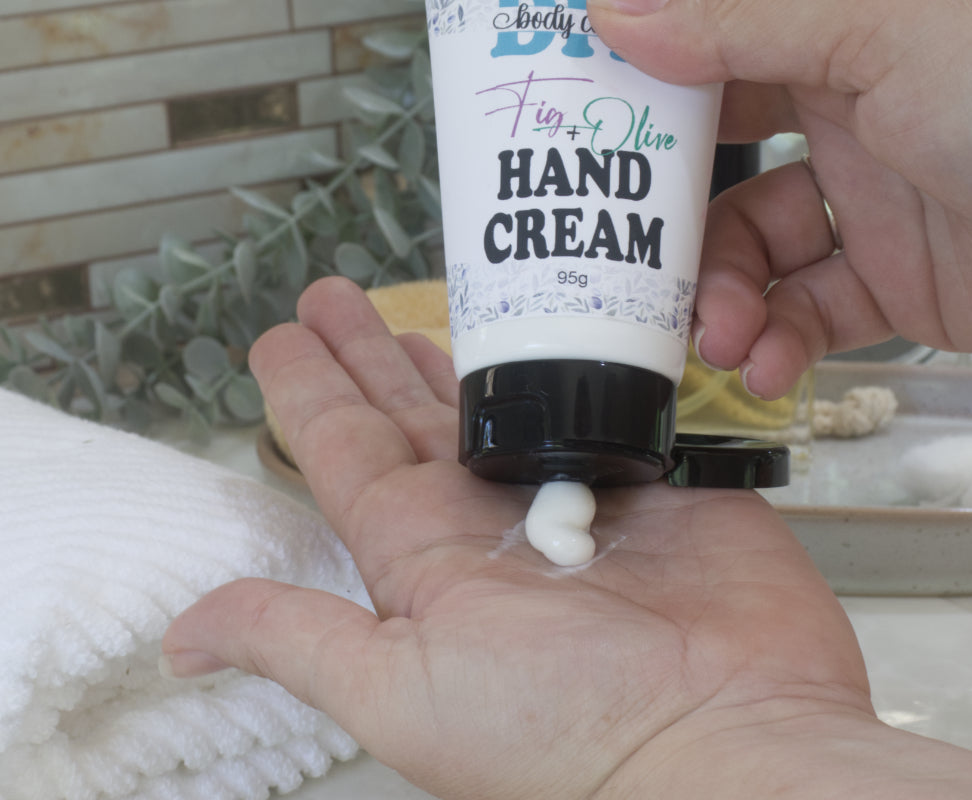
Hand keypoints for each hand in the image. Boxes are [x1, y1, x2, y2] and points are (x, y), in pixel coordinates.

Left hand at [163, 277, 899, 798]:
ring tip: (416, 303)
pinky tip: (547, 317)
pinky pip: (599, 389)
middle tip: (333, 294)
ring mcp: (573, 482)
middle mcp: (490, 514)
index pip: (347, 449)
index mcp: (426, 556)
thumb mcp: (404, 691)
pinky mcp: (649, 462)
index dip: (311, 389)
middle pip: (409, 411)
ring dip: (455, 348)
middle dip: (368, 351)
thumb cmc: (564, 729)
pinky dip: (572, 350)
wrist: (729, 735)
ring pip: (494, 395)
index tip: (282, 334)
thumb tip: (184, 640)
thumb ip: (300, 643)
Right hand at [586, 0, 971, 397]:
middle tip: (611, 237)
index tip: (563, 73)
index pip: (715, 6)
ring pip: (749, 242)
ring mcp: (869, 193)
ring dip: (717, 292)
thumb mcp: (881, 32)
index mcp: (843, 11)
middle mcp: (848, 97)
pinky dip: (774, 341)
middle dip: (662, 197)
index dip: (638, 33)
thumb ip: (739, 24)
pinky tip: (762, 363)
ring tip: (711, 333)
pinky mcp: (894, 281)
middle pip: (713, 142)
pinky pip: (805, 311)